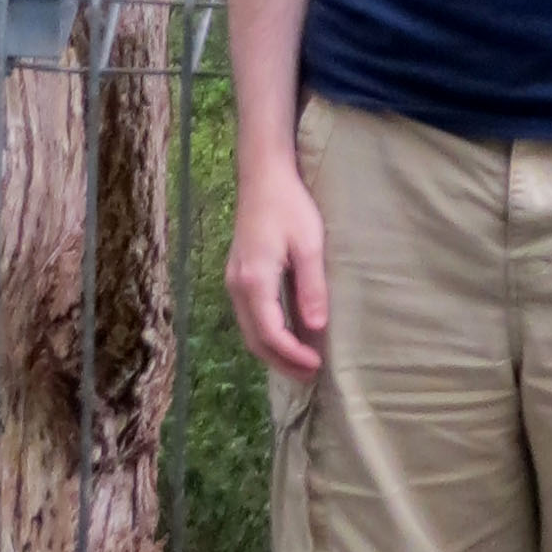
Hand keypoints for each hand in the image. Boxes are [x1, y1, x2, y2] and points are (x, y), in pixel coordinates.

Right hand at [226, 154, 329, 375]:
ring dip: (273, 350)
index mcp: (254, 281)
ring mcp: (234, 281)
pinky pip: (249, 316)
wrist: (263, 176)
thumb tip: (316, 329)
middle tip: (310, 374)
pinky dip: (266, 333)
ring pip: (249, 330)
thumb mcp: (309, 244)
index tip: (317, 365)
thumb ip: (312, 287)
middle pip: (255, 340)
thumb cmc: (289, 206)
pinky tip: (287, 334)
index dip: (293, 355)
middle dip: (282, 362)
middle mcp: (237, 286)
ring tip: (301, 361)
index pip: (271, 334)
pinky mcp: (238, 275)